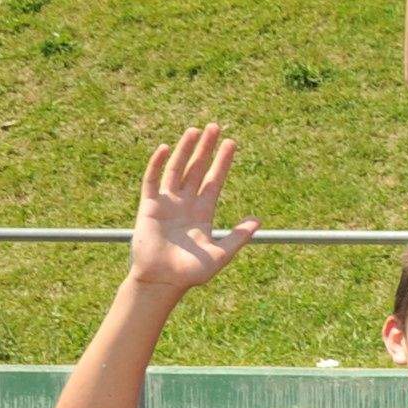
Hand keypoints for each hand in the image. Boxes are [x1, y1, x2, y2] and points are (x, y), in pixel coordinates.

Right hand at [127, 124, 259, 293]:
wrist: (162, 281)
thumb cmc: (191, 273)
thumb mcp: (220, 254)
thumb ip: (237, 237)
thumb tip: (258, 221)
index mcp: (203, 212)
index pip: (215, 180)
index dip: (222, 162)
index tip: (231, 143)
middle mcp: (186, 203)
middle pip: (197, 169)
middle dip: (205, 148)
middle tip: (215, 126)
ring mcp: (167, 203)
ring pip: (177, 170)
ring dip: (185, 150)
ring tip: (195, 130)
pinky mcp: (149, 207)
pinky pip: (152, 181)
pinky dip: (158, 164)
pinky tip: (166, 149)